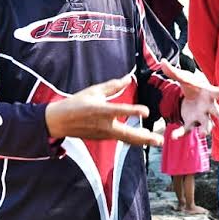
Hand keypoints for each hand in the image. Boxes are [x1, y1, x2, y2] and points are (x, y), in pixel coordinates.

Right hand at [45, 75, 161, 146]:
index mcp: (100, 110)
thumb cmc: (76, 103)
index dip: (133, 112)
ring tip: (157, 141)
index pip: (119, 110)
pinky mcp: (102, 138)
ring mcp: (103, 134)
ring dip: (142, 140)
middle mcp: (103, 124)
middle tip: (159, 140)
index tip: (146, 112)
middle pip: (127, 133)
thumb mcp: (93, 91)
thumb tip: (129, 78)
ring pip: (126, 139)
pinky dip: (132, 140)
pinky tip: (144, 139)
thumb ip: (113, 85)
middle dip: (144, 137)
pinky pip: (120, 139)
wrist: (59, 122)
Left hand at [159, 59, 218, 137]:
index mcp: (209, 93)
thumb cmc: (192, 86)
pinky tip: (174, 136)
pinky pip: (188, 130)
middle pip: (218, 113)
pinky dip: (181, 133)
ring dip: (206, 129)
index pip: (218, 93)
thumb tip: (162, 62)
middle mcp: (209, 107)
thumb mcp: (183, 78)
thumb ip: (173, 72)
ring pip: (207, 125)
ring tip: (203, 134)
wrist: (190, 96)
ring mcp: (201, 116)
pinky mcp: (191, 123)